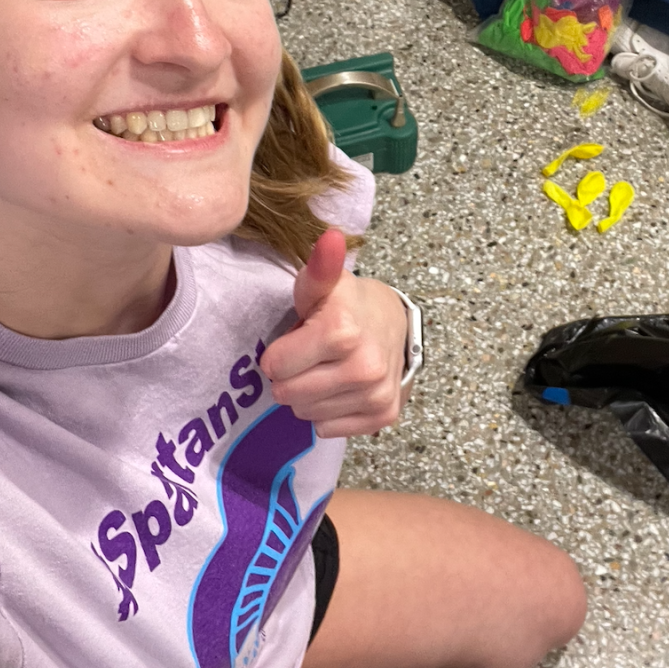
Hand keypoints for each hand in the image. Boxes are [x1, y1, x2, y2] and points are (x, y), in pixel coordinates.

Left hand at [259, 229, 408, 438]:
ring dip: (310, 394)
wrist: (394, 324)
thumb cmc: (348, 304)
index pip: (274, 366)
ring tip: (328, 368)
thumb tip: (330, 237)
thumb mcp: (326, 283)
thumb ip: (319, 266)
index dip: (280, 352)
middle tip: (312, 356)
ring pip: (306, 414)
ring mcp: (376, 394)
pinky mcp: (383, 415)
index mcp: (342, 331)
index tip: (299, 338)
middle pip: (288, 394)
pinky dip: (329, 412)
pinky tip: (342, 387)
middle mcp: (363, 367)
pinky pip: (328, 429)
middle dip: (292, 376)